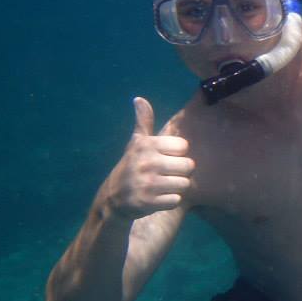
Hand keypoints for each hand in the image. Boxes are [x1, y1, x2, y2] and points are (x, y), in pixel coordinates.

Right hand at [105, 97, 194, 221]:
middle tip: (165, 175)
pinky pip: (176, 200)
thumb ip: (143, 122)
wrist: (113, 199)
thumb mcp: (136, 143)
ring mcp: (147, 183)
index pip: (184, 147)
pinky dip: (170, 201)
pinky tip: (157, 198)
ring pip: (184, 184)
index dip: (177, 154)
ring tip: (161, 186)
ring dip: (176, 187)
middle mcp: (147, 162)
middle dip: (180, 172)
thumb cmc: (131, 167)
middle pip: (188, 166)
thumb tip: (139, 99)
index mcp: (147, 145)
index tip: (164, 158)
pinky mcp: (148, 202)